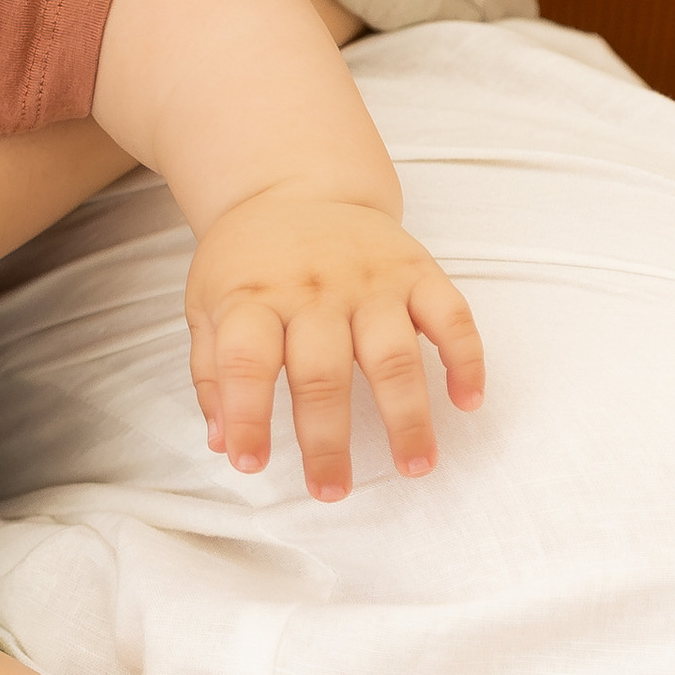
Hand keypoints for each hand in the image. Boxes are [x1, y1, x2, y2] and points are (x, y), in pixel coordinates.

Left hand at [185, 190, 484, 498]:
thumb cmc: (248, 261)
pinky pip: (451, 315)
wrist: (291, 183)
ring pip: (392, 353)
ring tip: (414, 466)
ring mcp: (370, 279)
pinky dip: (465, 358)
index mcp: (253, 296)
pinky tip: (467, 403)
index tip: (251, 465)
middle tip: (331, 491)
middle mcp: (314, 289)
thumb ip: (213, 371)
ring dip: (407, 415)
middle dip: (326, 440)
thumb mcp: (207, 303)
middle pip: (321, 371)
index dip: (247, 416)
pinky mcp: (416, 269)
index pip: (246, 361)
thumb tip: (223, 443)